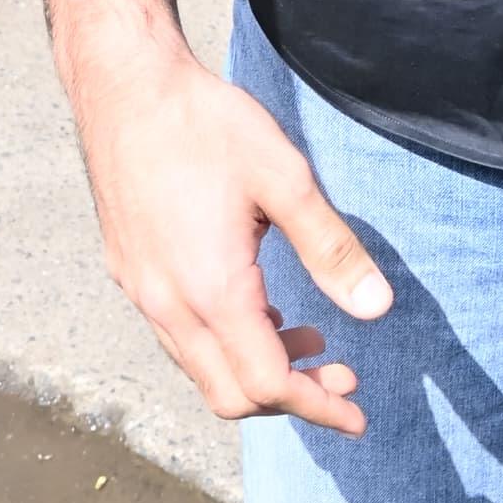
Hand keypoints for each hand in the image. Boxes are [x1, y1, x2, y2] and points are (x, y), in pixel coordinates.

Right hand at [68, 34, 392, 432]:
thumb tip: (378, 308)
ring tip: (308, 338)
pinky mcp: (131, 272)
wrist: (124, 88)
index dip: (317, 407)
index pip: (267, 384)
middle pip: (230, 395)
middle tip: (342, 378)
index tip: (357, 414)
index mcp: (211, 290)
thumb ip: (331, 248)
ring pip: (200, 370)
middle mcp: (168, 305)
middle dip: (290, 400)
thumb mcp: (285, 179)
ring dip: (256, 372)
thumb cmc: (205, 125)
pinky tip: (258, 307)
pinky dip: (224, 345)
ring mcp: (143, 292)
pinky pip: (179, 338)